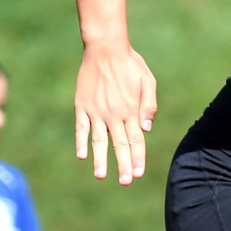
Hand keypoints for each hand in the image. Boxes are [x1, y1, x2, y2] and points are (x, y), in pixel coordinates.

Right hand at [74, 44, 157, 184]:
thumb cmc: (130, 64)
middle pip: (119, 145)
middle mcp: (114, 114)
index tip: (138, 174)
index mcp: (131, 110)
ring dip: (100, 159)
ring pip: (99, 140)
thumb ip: (149, 105)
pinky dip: (81, 141)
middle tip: (125, 182)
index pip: (136, 140)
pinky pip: (81, 127)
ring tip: (101, 175)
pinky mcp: (82, 105)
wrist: (105, 48)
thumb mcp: (148, 80)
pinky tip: (81, 155)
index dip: (137, 158)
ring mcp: (96, 111)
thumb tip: (147, 128)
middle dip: (123, 165)